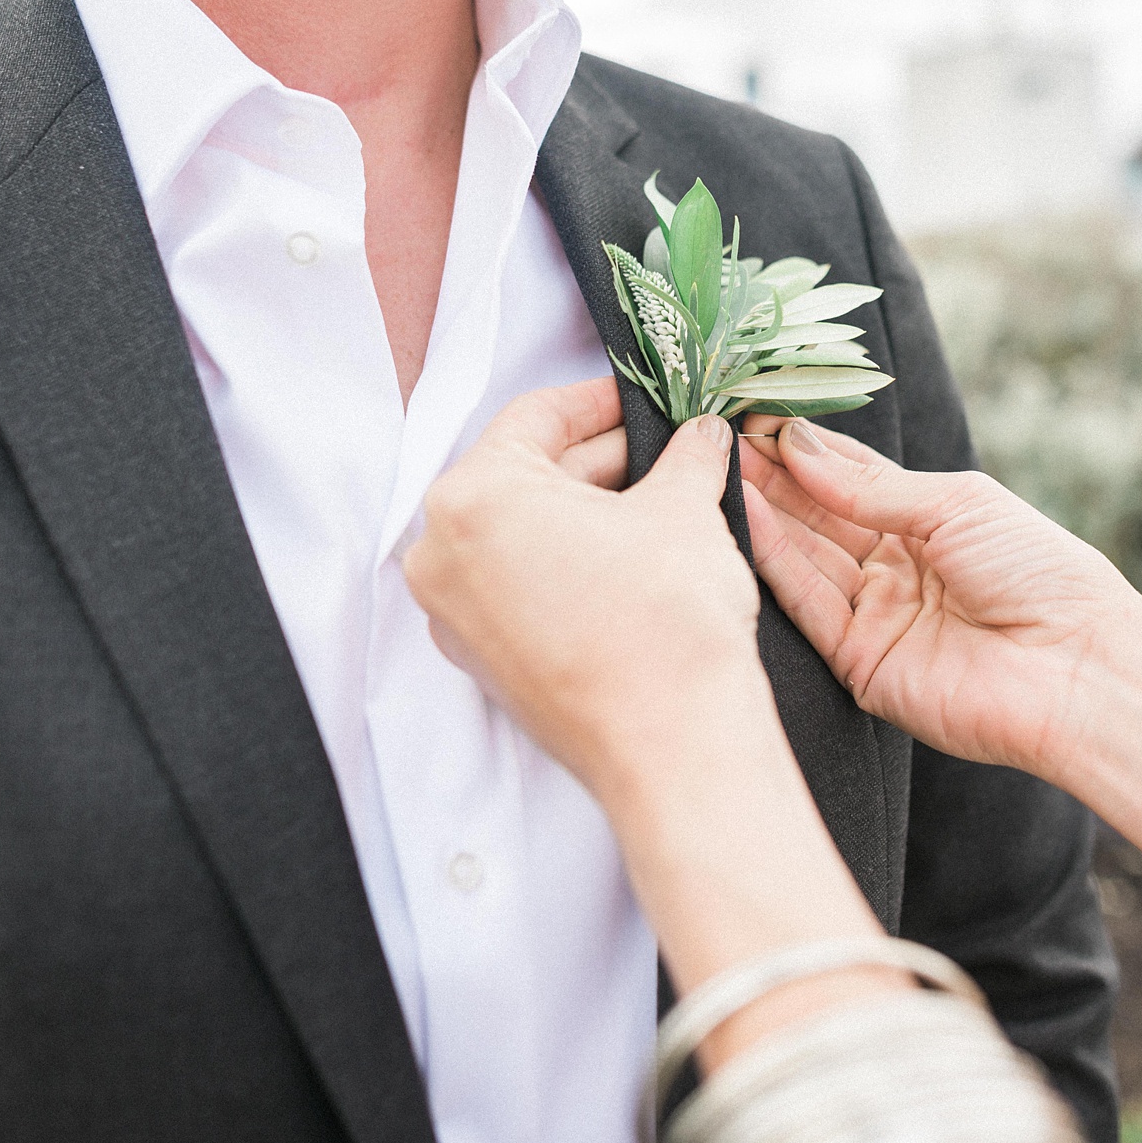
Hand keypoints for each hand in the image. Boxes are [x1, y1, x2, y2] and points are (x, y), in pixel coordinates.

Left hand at [404, 379, 767, 801]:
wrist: (673, 745)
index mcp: (472, 497)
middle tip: (668, 450)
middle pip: (526, 477)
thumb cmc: (664, 624)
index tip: (642, 398)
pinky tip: (632, 560)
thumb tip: (700, 437)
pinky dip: (568, 566)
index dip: (601, 401)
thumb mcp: (684, 508)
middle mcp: (441, 555)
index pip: (536, 418)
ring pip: (522, 536)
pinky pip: (520, 588)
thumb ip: (686, 457)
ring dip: (589, 513)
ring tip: (662, 503)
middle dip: (601, 461)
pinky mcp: (483, 662)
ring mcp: (456, 616)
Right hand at [740, 418, 1141, 774]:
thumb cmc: (1039, 573)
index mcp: (927, 526)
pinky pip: (808, 606)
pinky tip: (745, 516)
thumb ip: (871, 485)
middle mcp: (894, 571)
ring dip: (761, 513)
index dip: (803, 449)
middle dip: (770, 476)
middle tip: (717, 435)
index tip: (753, 415)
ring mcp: (875, 618)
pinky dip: (775, 561)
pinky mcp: (859, 665)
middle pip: (818, 518)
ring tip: (716, 466)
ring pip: (804, 559)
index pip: (848, 481)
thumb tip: (798, 442)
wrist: (1078, 668)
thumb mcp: (956, 504)